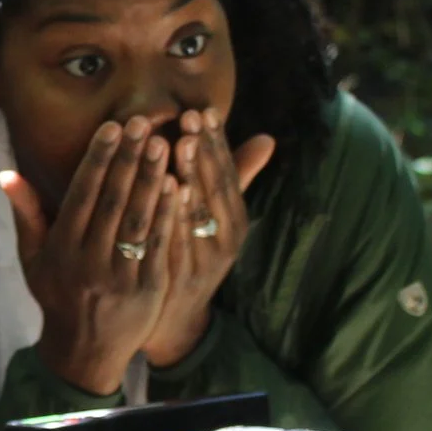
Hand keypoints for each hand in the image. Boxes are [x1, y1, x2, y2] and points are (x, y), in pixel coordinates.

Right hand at [1, 115, 181, 395]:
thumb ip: (26, 214)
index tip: (114, 126)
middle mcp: (88, 261)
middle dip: (130, 160)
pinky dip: (169, 216)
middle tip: (146, 123)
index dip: (99, 159)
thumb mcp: (33, 258)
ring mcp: (120, 277)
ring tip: (165, 145)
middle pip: (112, 202)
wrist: (83, 350)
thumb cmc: (57, 295)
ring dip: (153, 180)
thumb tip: (6, 173)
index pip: (82, 194)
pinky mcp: (147, 289)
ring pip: (138, 220)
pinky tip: (179, 187)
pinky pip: (159, 246)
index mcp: (61, 250)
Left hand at [140, 109, 274, 366]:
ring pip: (199, 214)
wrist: (173, 320)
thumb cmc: (191, 258)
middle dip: (202, 152)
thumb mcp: (216, 221)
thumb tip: (267, 137)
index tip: (205, 110)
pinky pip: (178, 241)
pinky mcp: (183, 278)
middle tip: (189, 117)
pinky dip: (173, 214)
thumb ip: (233, 180)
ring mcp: (205, 261)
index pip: (228, 176)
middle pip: (216, 190)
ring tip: (177, 143)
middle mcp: (226, 242)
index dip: (217, 143)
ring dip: (189, 177)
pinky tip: (163, 190)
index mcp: (235, 224)